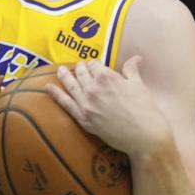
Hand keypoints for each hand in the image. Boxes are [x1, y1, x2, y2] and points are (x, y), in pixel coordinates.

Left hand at [46, 57, 171, 156]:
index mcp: (107, 77)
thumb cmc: (146, 111)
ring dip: (64, 75)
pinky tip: (48, 87)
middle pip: (81, 73)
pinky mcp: (83, 118)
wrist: (145, 137)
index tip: (95, 66)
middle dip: (80, 68)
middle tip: (79, 66)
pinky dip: (55, 94)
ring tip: (60, 70)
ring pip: (71, 85)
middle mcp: (93, 88)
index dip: (95, 65)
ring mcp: (86, 103)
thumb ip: (132, 70)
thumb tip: (135, 58)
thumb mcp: (139, 86)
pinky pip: (65, 103)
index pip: (95, 65)